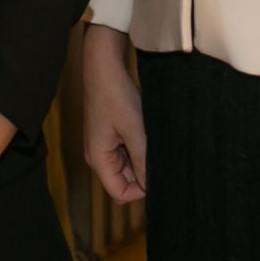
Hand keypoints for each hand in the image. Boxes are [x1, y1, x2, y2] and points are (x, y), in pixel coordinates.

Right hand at [81, 23, 147, 202]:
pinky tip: (147, 134)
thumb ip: (143, 161)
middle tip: (161, 156)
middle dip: (143, 173)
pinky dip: (138, 148)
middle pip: (124, 181)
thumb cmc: (117, 97)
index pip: (120, 193)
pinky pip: (126, 152)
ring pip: (127, 167)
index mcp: (99, 159)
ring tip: (154, 141)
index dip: (141, 190)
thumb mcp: (135, 131)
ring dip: (142, 159)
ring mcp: (103, 146)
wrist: (103, 67)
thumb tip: (154, 186)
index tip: (159, 172)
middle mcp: (98, 157)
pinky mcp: (109, 136)